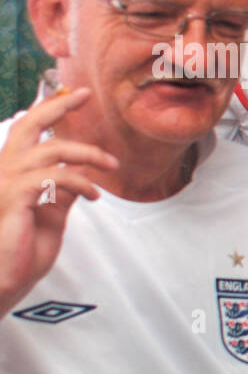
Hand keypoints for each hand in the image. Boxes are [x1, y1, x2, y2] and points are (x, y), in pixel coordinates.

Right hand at [0, 88, 117, 315]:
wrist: (5, 279)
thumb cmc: (24, 249)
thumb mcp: (51, 215)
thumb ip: (61, 192)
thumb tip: (80, 175)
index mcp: (11, 171)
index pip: (27, 130)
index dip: (49, 109)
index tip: (76, 94)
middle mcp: (3, 171)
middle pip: (27, 126)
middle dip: (57, 106)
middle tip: (85, 96)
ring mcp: (5, 183)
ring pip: (51, 151)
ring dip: (88, 155)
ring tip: (111, 166)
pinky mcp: (15, 198)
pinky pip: (53, 178)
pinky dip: (80, 182)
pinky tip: (94, 195)